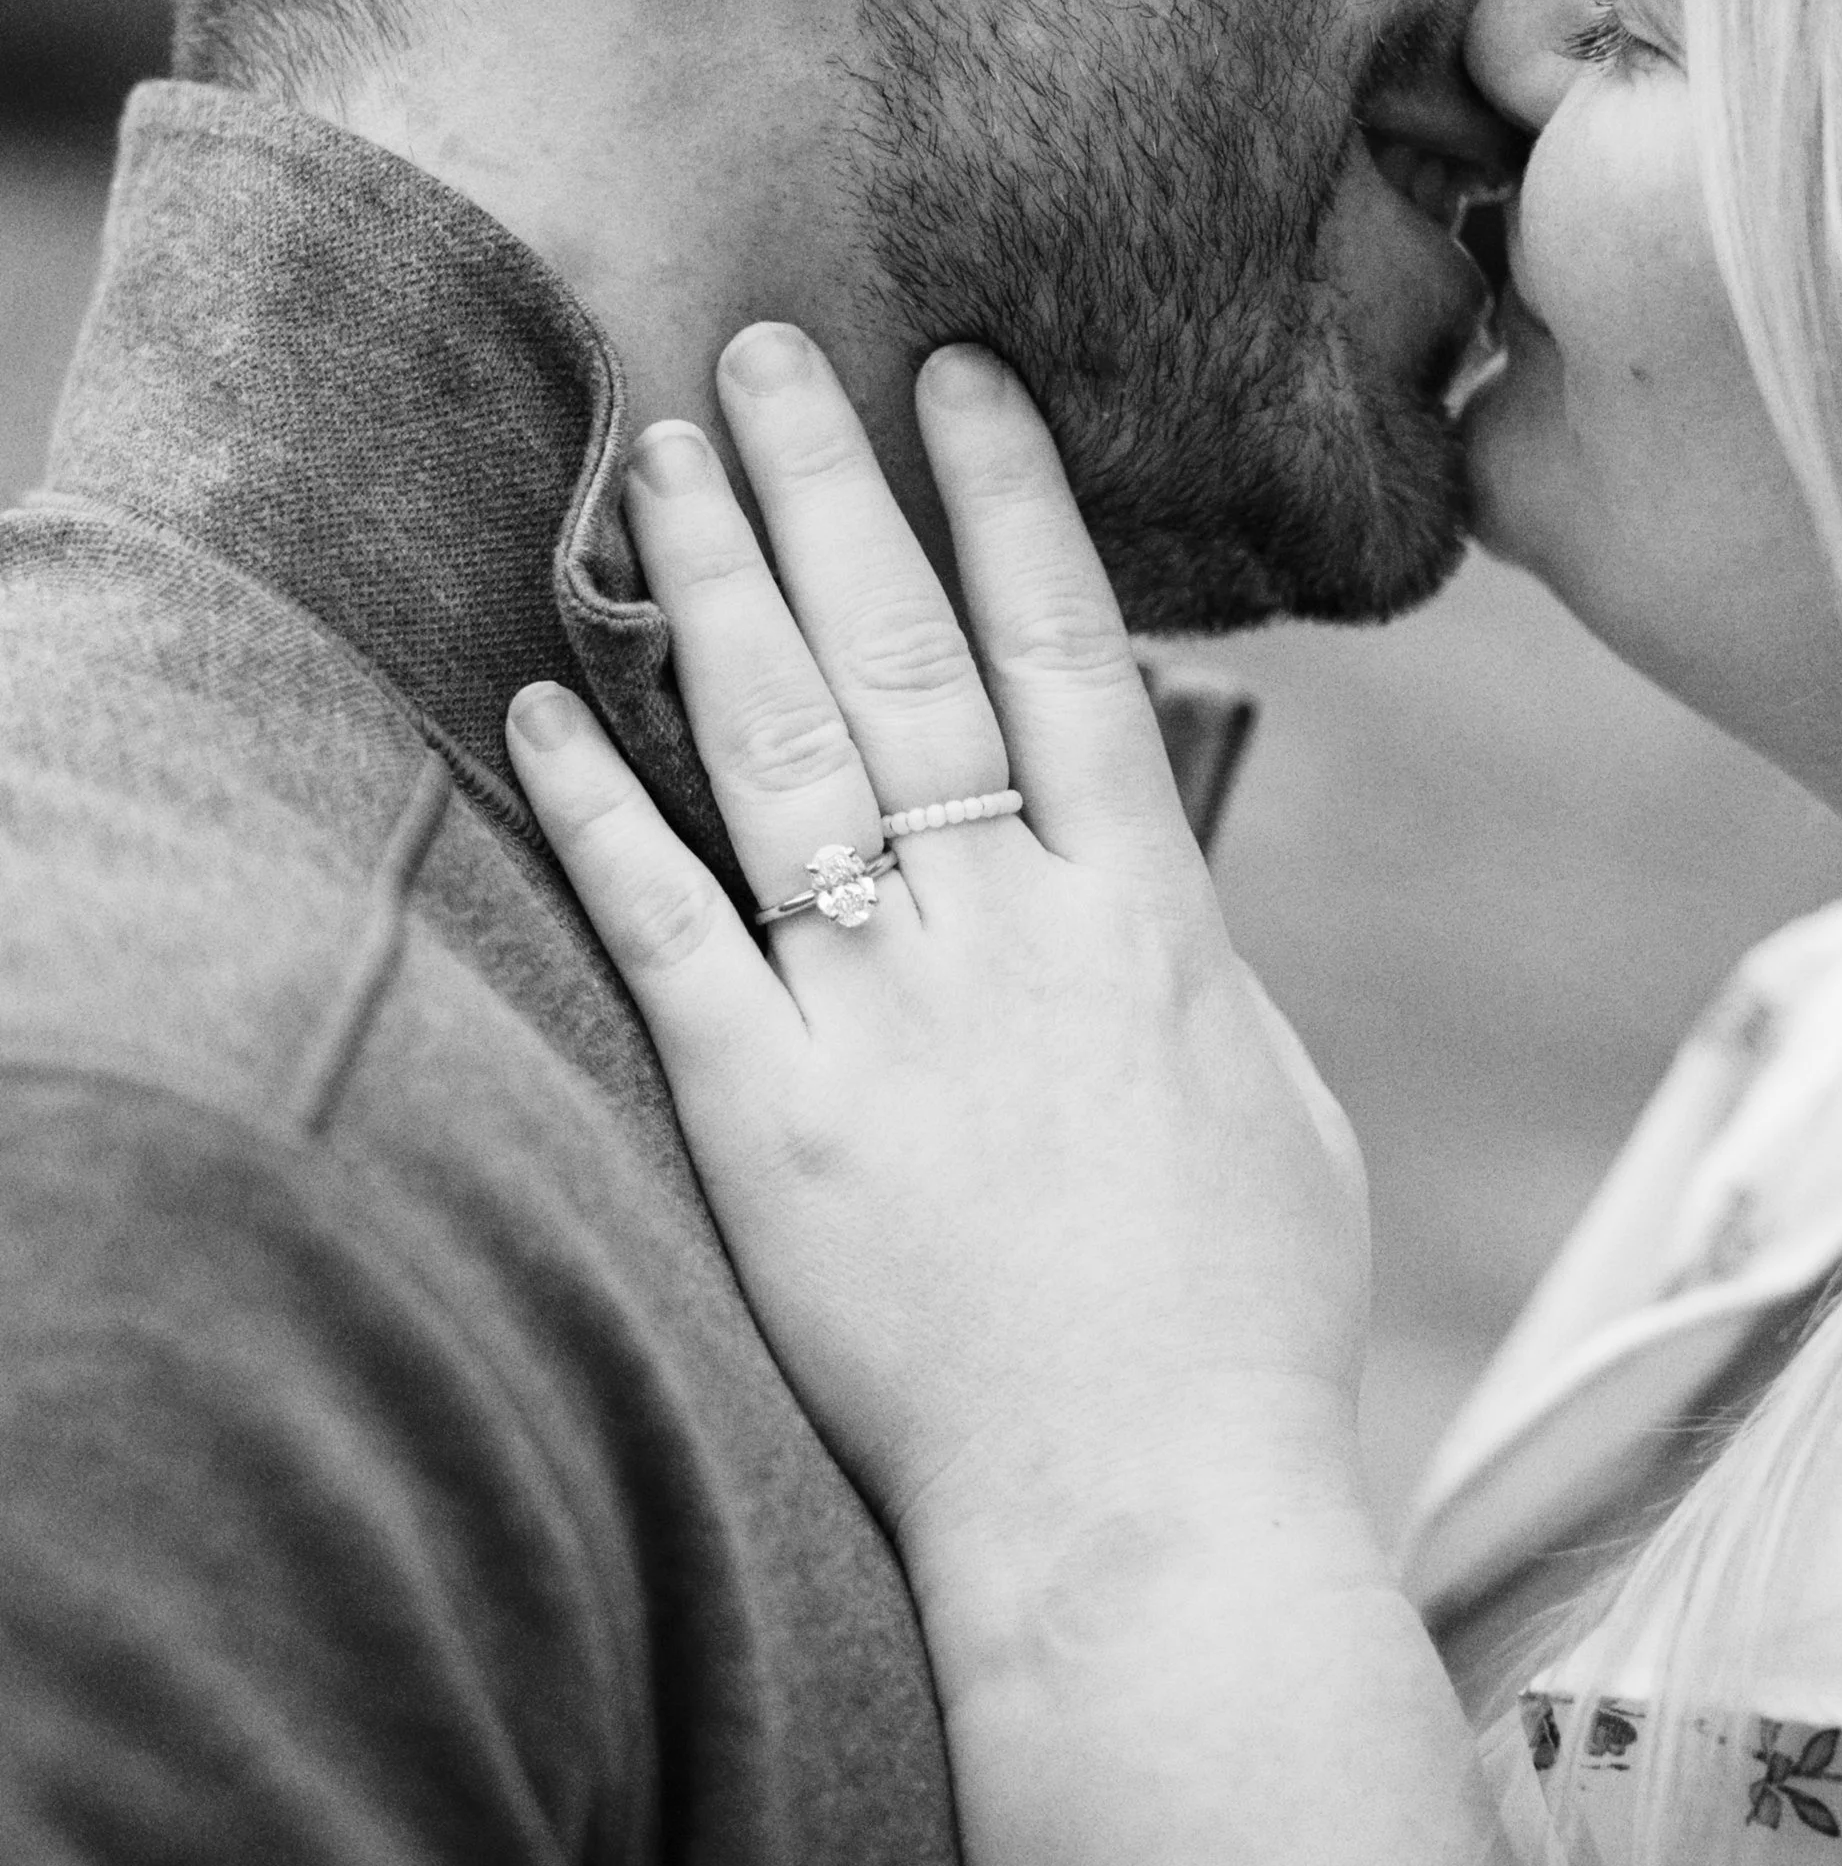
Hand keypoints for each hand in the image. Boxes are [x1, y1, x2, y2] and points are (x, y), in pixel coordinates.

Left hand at [506, 326, 1371, 1637]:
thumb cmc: (1239, 1330)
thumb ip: (1197, 969)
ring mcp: (881, 1020)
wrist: (1145, 1516)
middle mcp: (1007, 933)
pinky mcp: (767, 1122)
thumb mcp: (1274, 1108)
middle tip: (760, 349)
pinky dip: (600, 812)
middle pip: (901, 658)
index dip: (1005, 496)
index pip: (1065, 650)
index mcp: (1146, 916)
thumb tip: (1150, 881)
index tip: (956, 370)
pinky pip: (669, 933)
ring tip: (655, 458)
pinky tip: (543, 703)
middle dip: (830, 487)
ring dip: (711, 590)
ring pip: (779, 755)